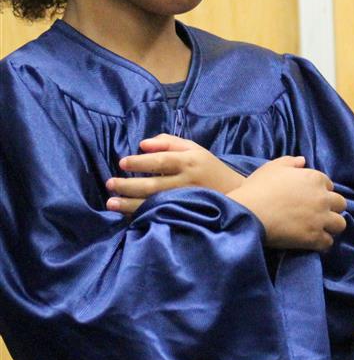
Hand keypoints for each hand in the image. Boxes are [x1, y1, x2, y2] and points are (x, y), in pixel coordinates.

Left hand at [106, 134, 245, 214]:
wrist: (238, 194)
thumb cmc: (210, 169)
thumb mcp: (195, 149)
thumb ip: (169, 143)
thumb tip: (143, 144)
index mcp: (190, 161)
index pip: (161, 161)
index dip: (140, 162)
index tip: (122, 163)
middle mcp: (188, 181)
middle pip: (153, 184)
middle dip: (128, 185)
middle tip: (110, 184)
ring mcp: (187, 200)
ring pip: (154, 203)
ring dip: (130, 204)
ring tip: (111, 203)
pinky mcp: (186, 214)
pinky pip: (161, 215)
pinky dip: (143, 216)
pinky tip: (129, 215)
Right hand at [228, 157, 347, 250]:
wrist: (249, 212)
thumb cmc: (259, 187)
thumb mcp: (273, 167)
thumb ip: (291, 162)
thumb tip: (303, 161)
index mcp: (315, 178)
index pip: (329, 186)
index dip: (321, 192)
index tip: (312, 199)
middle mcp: (323, 197)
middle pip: (340, 204)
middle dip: (332, 209)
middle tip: (320, 214)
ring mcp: (320, 218)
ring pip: (340, 224)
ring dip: (331, 226)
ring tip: (321, 230)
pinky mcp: (314, 237)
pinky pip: (328, 242)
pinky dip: (322, 243)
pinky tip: (313, 242)